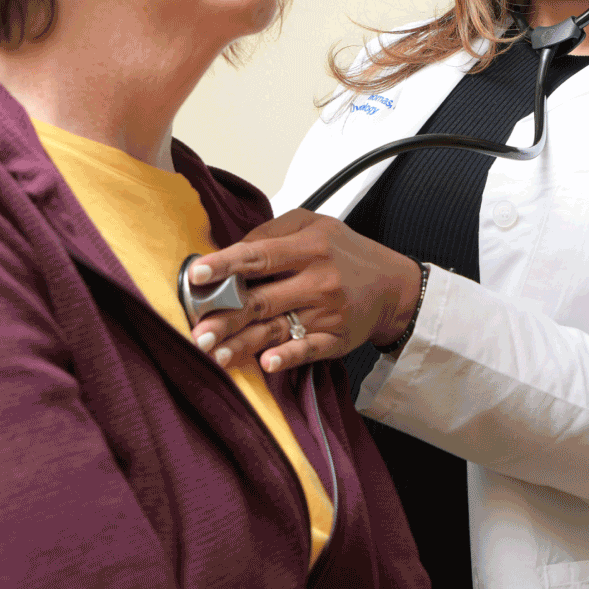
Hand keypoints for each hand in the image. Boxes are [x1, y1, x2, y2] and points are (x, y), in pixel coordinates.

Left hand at [185, 209, 422, 372]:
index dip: (226, 265)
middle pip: (262, 299)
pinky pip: (309, 350)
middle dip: (225, 316)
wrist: (393, 285)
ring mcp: (328, 313)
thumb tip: (230, 251)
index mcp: (310, 246)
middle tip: (194, 330)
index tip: (197, 273)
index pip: (259, 255)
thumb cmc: (345, 252)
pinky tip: (267, 363)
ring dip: (243, 344)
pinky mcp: (336, 339)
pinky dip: (289, 357)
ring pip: (277, 329)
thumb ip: (272, 232)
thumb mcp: (314, 225)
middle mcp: (318, 280)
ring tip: (213, 353)